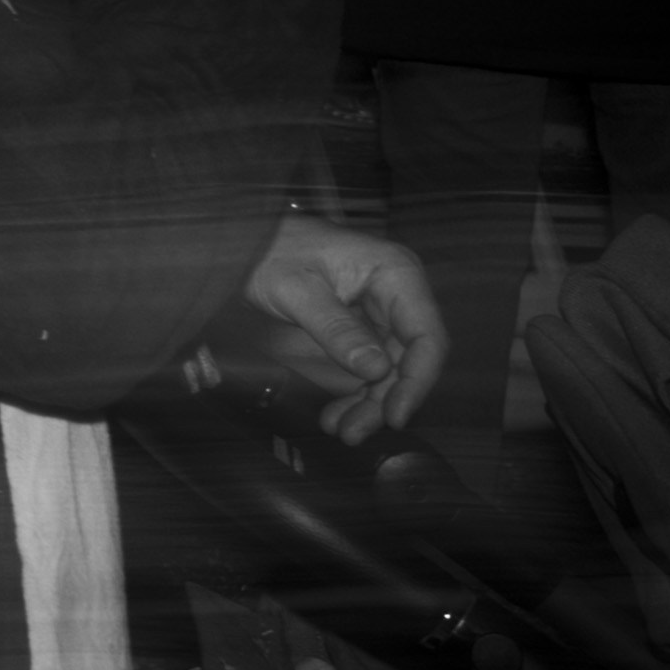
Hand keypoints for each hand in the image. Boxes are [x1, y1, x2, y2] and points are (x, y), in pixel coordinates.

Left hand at [238, 211, 450, 442]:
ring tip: (342, 430)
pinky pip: (367, 364)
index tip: (395, 414)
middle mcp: (395, 293)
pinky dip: (355, 391)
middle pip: (408, 358)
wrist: (243, 238)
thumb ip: (335, 327)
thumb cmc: (268, 249)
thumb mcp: (295, 289)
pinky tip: (336, 413)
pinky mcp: (359, 325)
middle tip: (355, 431)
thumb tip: (375, 369)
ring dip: (368, 402)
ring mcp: (378, 310)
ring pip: (388, 368)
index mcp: (395, 273)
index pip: (426, 335)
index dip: (417, 380)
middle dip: (385, 399)